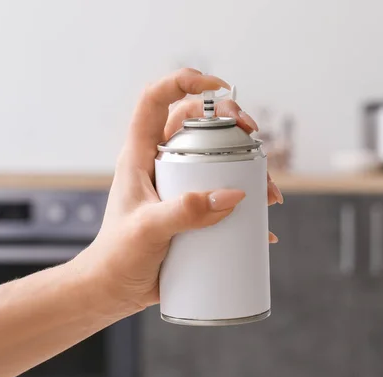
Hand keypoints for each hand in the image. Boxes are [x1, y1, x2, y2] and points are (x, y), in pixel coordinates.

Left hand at [85, 69, 282, 311]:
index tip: (218, 87)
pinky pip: (223, 197)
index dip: (184, 81)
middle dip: (229, 122)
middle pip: (196, 124)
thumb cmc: (116, 256)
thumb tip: (234, 194)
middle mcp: (161, 164)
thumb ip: (186, 212)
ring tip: (269, 193)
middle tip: (253, 137)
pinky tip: (263, 225)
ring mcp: (178, 187)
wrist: (113, 289)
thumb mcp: (147, 230)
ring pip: (216, 159)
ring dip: (247, 165)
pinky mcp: (191, 212)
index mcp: (140, 156)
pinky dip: (247, 206)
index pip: (156, 101)